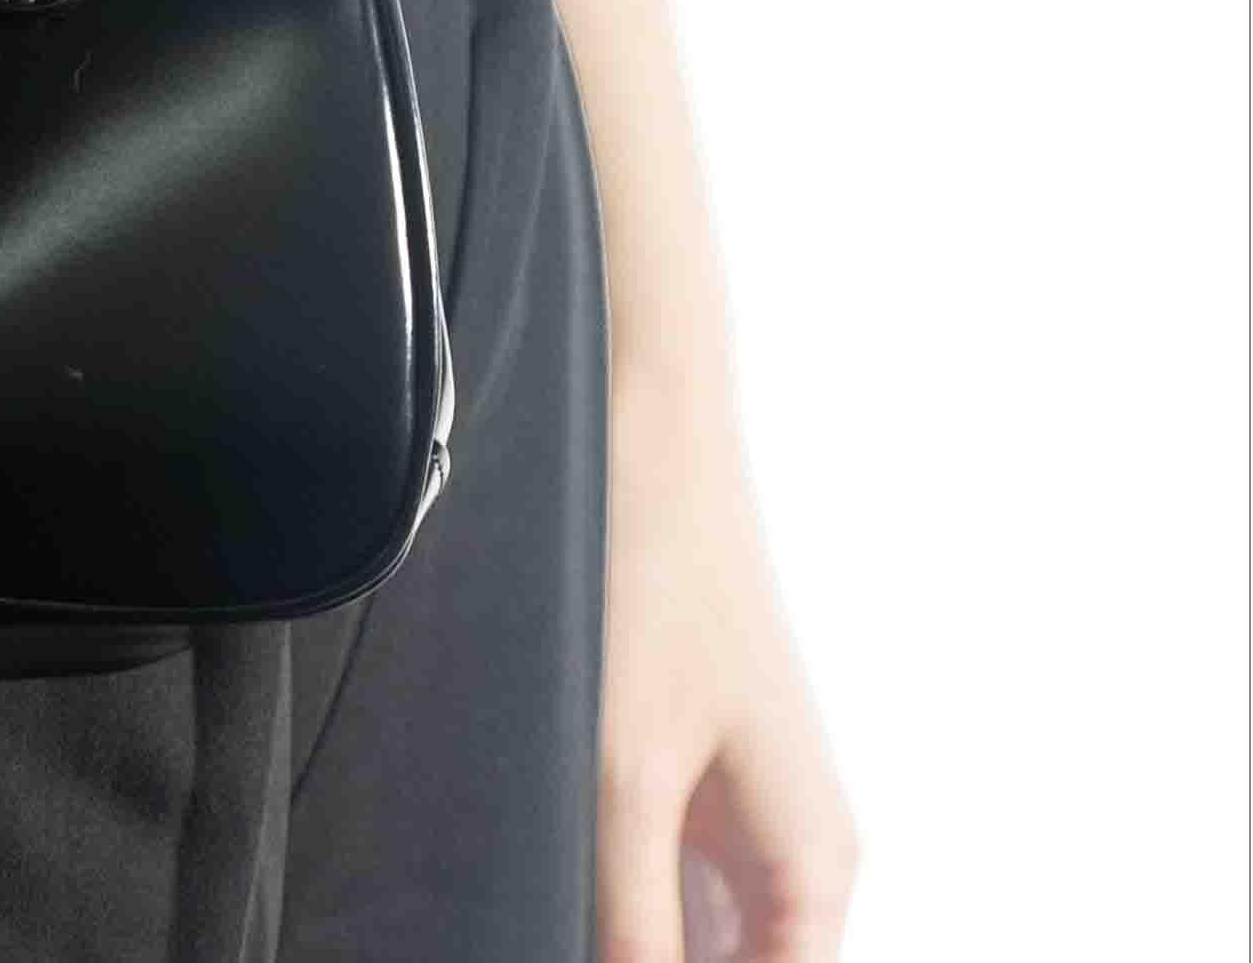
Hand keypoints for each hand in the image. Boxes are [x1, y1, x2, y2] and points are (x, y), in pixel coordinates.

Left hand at [598, 381, 861, 961]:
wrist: (653, 447)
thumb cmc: (654, 589)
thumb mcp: (619, 775)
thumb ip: (627, 915)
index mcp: (813, 874)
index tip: (607, 955)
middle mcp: (797, 857)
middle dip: (648, 958)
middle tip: (556, 921)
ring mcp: (747, 816)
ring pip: (696, 935)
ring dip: (627, 935)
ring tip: (545, 905)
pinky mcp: (694, 777)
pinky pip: (665, 882)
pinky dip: (613, 900)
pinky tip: (549, 884)